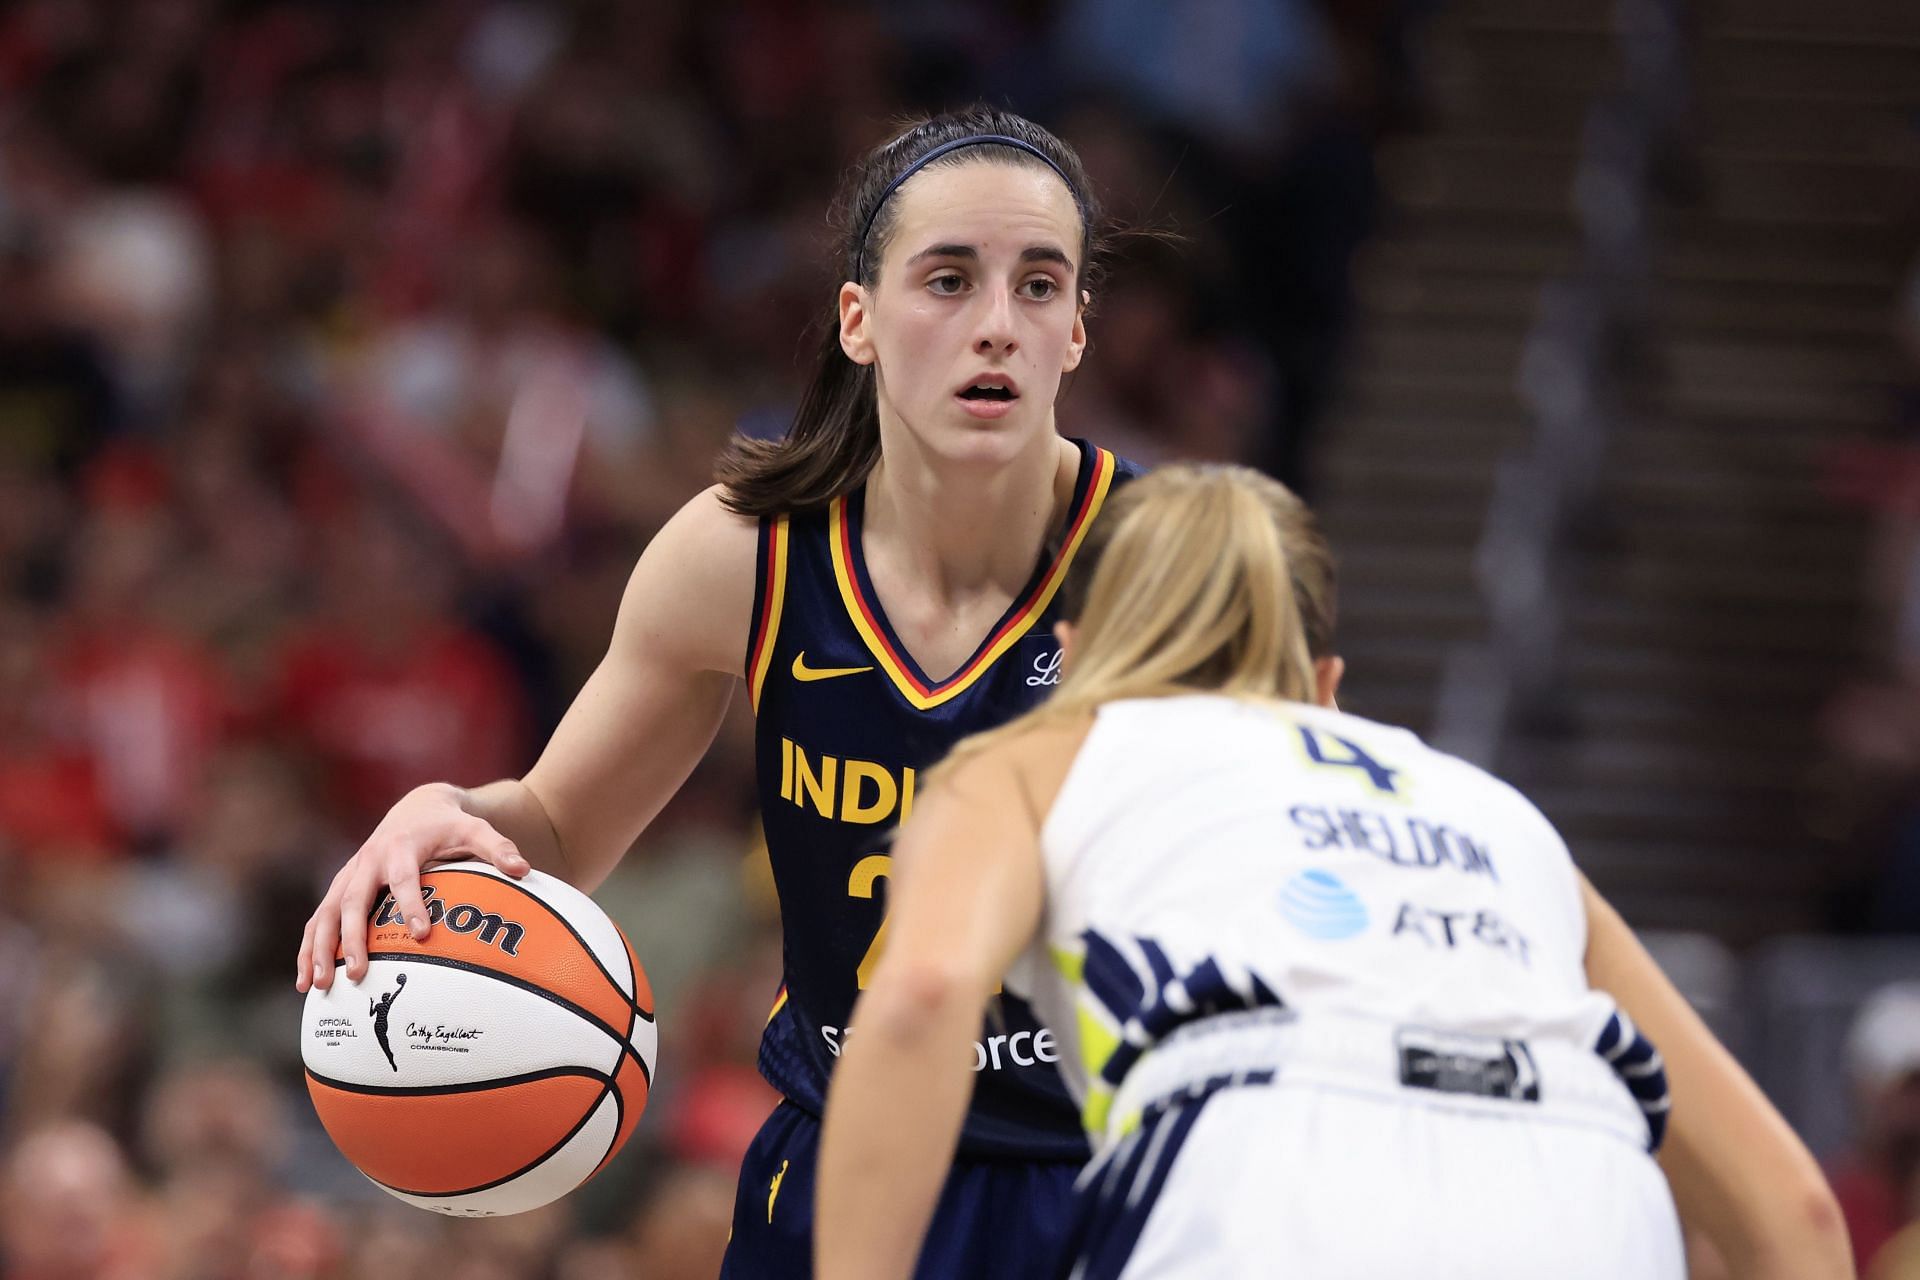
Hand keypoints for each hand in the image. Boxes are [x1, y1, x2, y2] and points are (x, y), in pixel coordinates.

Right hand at [296, 783, 527, 992]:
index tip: (421, 934)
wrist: (416, 807)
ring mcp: (350, 875)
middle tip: (359, 974)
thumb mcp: (476, 829)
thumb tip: (523, 870)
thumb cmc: (450, 825)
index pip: (404, 878)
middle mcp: (369, 861)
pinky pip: (318, 919)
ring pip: (325, 913)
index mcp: (402, 847)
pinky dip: (309, 948)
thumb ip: (498, 848)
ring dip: (319, 949)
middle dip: (352, 938)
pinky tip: (306, 981)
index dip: (411, 904)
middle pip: (352, 901)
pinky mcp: (341, 887)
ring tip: (321, 986)